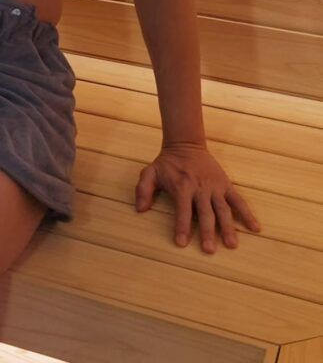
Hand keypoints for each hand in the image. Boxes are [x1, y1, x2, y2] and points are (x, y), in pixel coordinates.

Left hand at [135, 142, 261, 251]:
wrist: (186, 144)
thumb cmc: (167, 163)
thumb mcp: (150, 172)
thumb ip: (143, 189)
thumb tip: (139, 209)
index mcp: (182, 186)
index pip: (182, 210)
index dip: (181, 227)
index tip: (181, 243)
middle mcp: (200, 188)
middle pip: (204, 213)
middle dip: (207, 232)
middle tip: (209, 250)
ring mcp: (214, 187)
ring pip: (222, 209)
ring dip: (227, 227)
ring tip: (231, 244)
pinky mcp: (225, 184)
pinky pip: (238, 200)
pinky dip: (247, 213)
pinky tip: (255, 228)